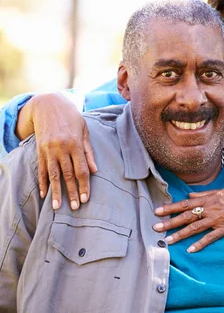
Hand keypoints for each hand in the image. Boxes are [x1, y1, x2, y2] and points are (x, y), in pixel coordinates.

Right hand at [21, 93, 96, 209]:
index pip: (81, 170)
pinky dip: (42, 182)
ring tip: (57, 207)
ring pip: (53, 175)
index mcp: (75, 144)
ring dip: (55, 192)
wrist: (48, 105)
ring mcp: (49, 150)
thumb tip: (95, 170)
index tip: (86, 199)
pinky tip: (43, 194)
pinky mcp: (40, 150)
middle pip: (67, 175)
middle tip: (74, 208)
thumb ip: (89, 152)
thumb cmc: (72, 118)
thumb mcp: (85, 131)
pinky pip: (42, 169)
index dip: (84, 185)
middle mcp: (61, 148)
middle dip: (72, 192)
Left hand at [153, 183, 223, 251]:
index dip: (171, 207)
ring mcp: (218, 219)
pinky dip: (200, 244)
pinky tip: (190, 250)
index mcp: (210, 198)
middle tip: (155, 227)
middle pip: (186, 216)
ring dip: (180, 234)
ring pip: (195, 228)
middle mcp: (211, 209)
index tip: (157, 211)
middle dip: (170, 222)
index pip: (185, 203)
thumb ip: (206, 194)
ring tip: (167, 241)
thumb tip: (190, 195)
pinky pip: (211, 238)